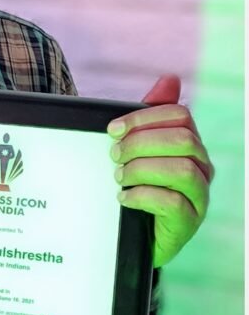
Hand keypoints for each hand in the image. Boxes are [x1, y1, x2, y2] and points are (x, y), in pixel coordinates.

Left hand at [107, 75, 213, 268]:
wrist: (136, 235)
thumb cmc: (139, 186)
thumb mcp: (138, 149)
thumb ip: (150, 117)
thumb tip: (170, 79)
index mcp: (190, 144)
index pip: (180, 116)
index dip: (143, 118)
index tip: (113, 129)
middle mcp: (202, 167)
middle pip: (182, 140)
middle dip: (141, 143)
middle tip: (113, 155)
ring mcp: (199, 196)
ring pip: (182, 170)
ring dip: (142, 169)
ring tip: (119, 177)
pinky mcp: (188, 221)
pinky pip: (173, 202)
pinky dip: (143, 196)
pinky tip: (124, 198)